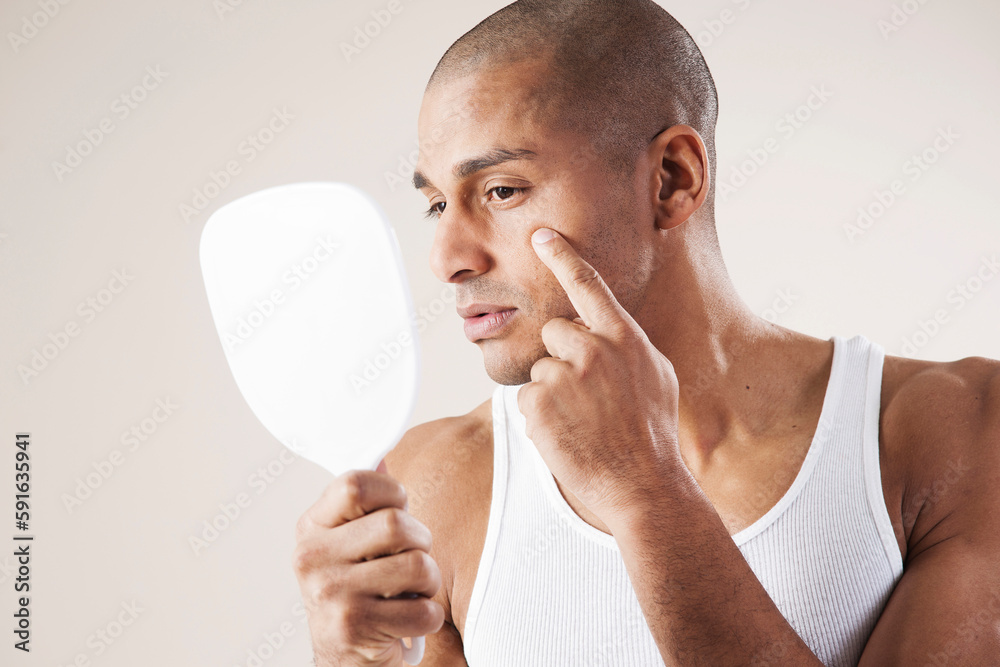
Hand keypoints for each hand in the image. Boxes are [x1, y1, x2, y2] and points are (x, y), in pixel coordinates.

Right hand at [292, 460, 443, 665]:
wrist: (346, 662)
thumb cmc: (360, 594)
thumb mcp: (352, 545)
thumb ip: (368, 505)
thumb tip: (384, 458)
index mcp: (311, 528)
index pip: (355, 483)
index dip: (393, 495)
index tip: (396, 514)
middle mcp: (311, 558)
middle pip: (397, 524)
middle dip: (421, 544)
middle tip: (409, 564)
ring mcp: (329, 593)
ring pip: (418, 565)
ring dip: (428, 584)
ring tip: (407, 594)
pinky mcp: (353, 627)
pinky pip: (424, 609)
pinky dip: (428, 619)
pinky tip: (405, 623)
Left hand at [517, 228, 681, 525]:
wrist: (643, 486)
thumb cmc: (653, 434)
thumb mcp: (657, 377)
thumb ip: (627, 346)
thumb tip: (606, 332)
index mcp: (625, 337)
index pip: (587, 285)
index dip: (562, 256)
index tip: (541, 234)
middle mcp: (594, 348)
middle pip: (554, 332)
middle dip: (562, 359)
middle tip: (588, 399)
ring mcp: (565, 375)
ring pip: (540, 369)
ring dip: (552, 394)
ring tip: (583, 423)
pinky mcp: (540, 402)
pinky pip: (527, 399)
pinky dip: (540, 419)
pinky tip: (568, 436)